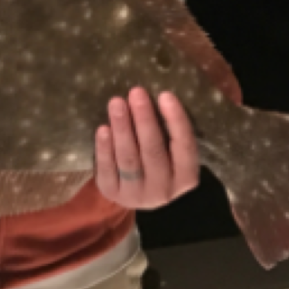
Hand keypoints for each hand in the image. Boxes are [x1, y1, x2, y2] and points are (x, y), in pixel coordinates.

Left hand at [94, 88, 198, 208]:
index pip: (185, 147)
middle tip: (136, 92)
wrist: (138, 193)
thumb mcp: (172, 152)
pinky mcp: (112, 193)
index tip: (165, 95)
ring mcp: (137, 195)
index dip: (176, 120)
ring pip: (129, 159)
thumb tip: (160, 94)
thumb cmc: (159, 161)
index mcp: (186, 177)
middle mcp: (164, 190)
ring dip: (122, 128)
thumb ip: (171, 130)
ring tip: (116, 103)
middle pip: (153, 151)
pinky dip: (104, 148)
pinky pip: (107, 169)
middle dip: (144, 119)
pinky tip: (103, 129)